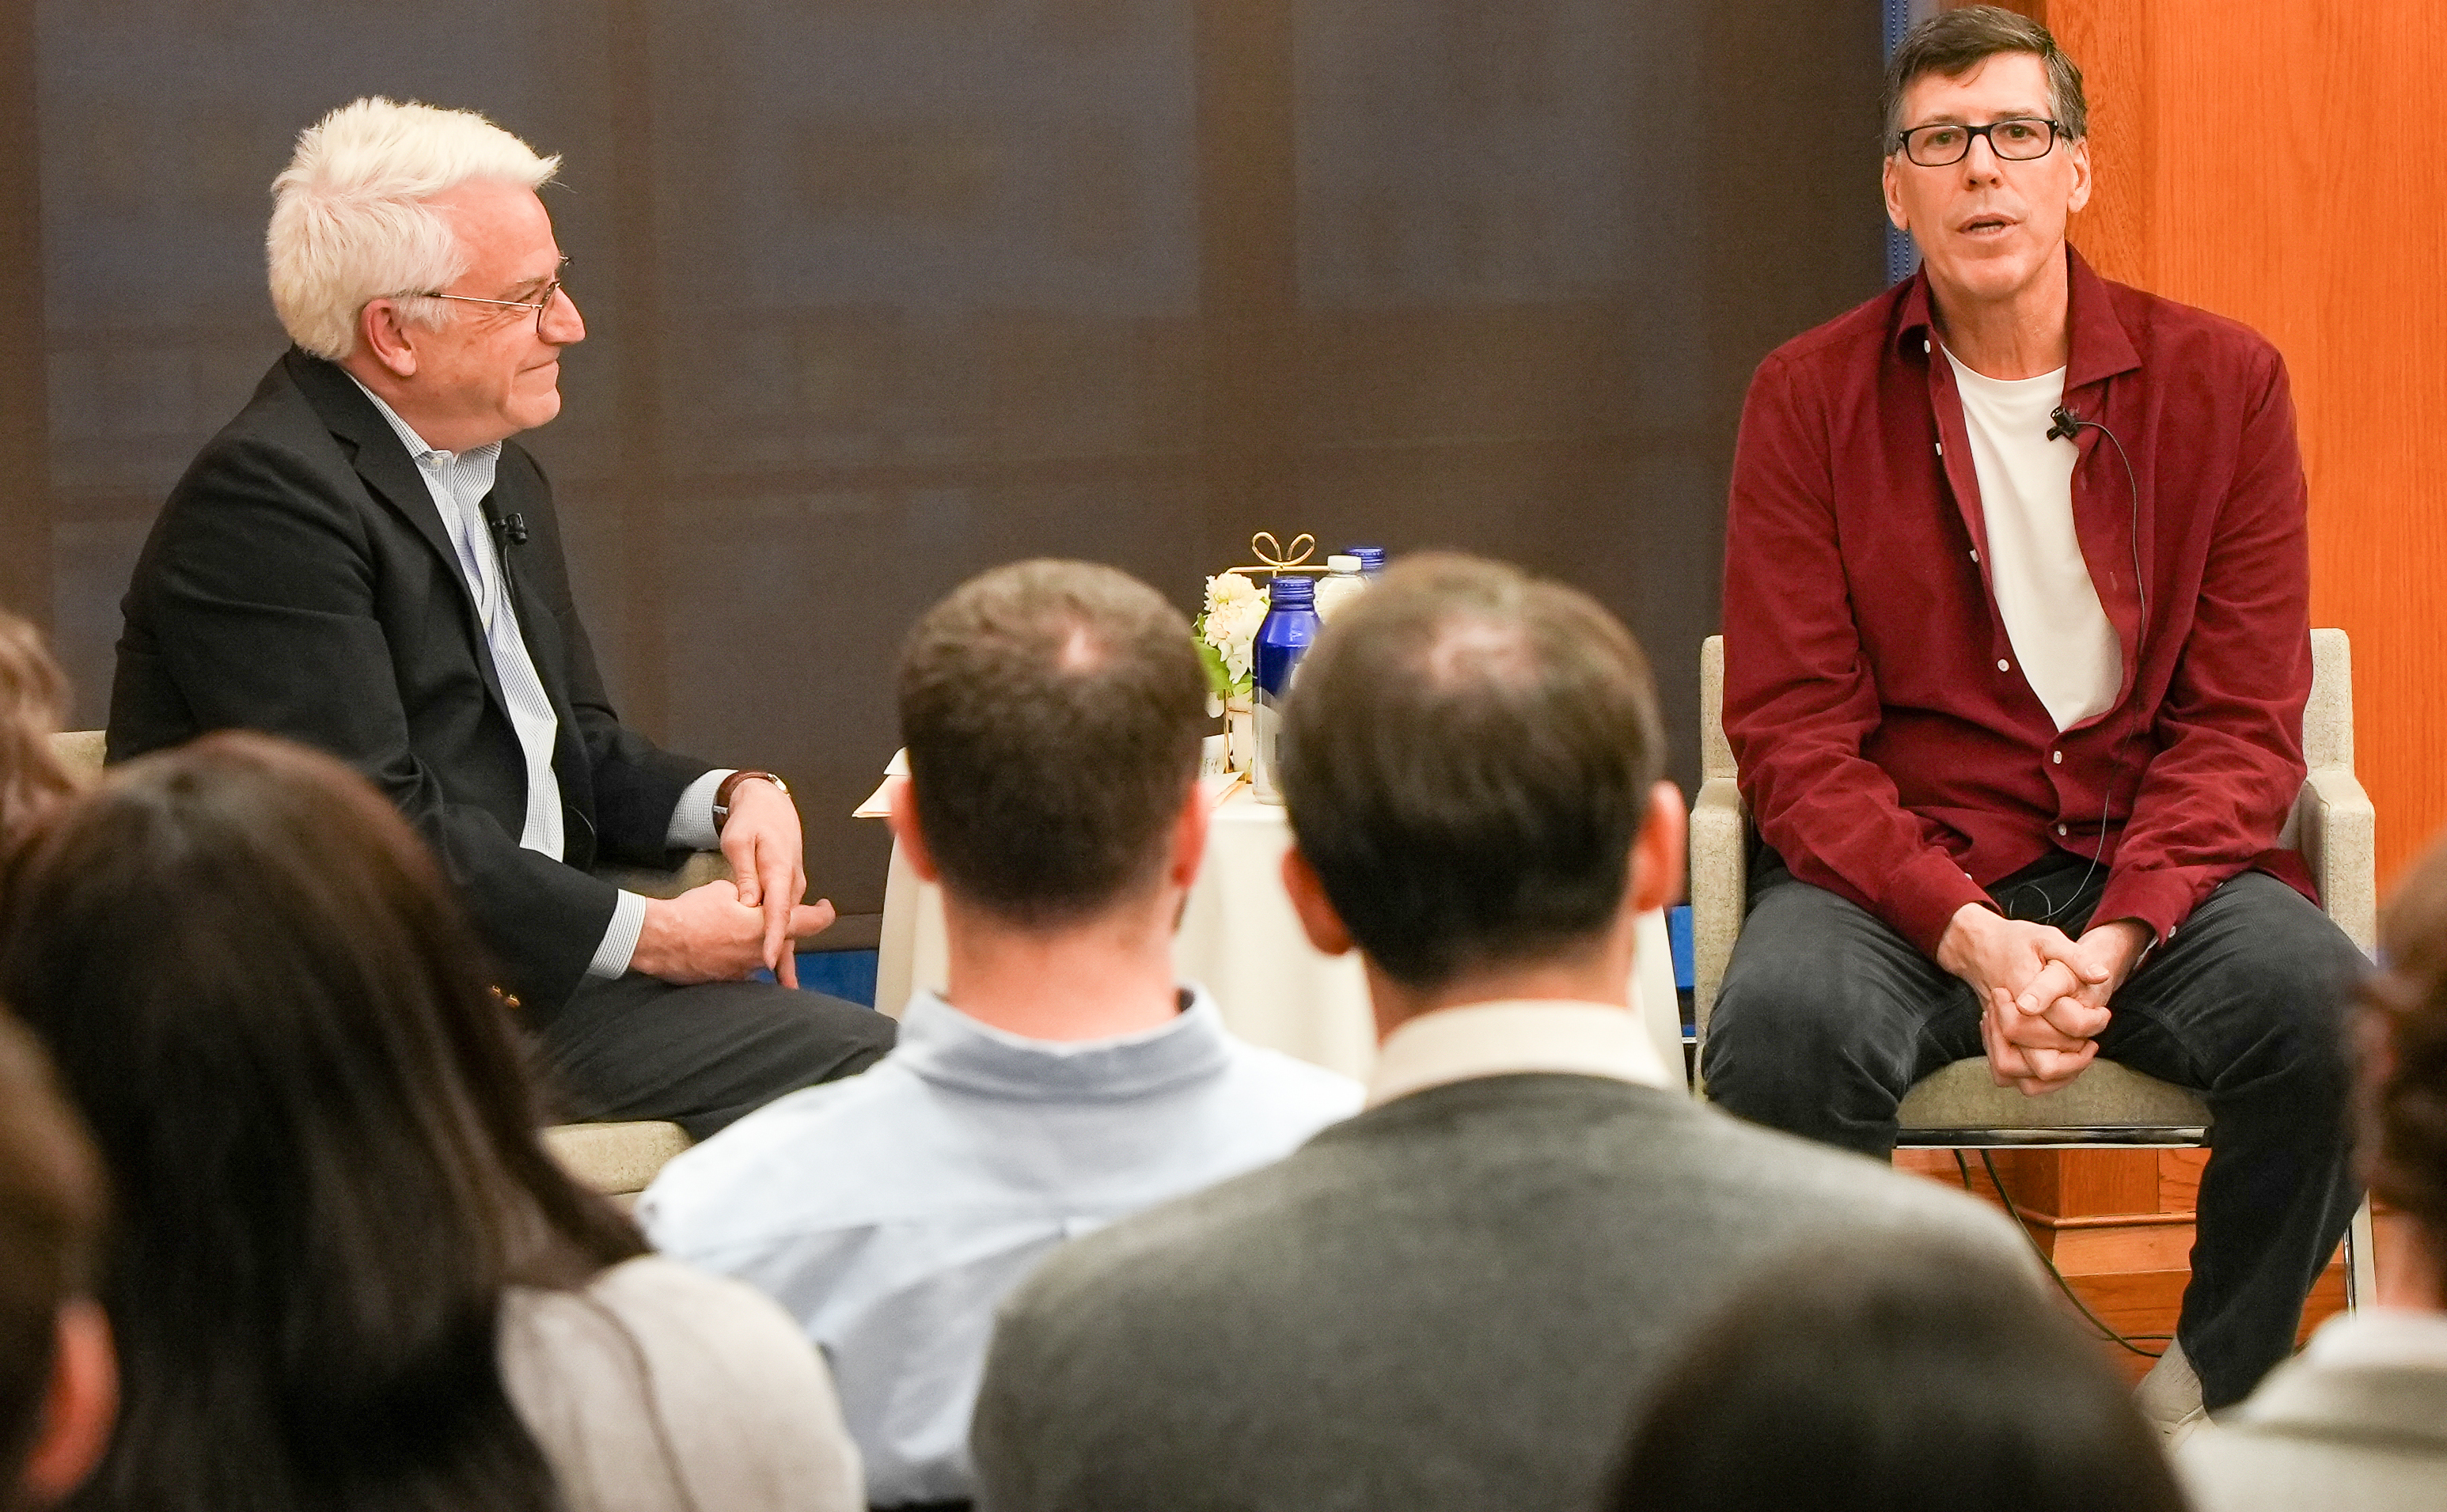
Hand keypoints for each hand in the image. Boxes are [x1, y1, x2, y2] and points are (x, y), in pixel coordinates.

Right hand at [631, 880, 836, 984]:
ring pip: (762, 954)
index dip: (825, 913)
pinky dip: (736, 955)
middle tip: (765, 914)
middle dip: (778, 926)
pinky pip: (742, 966)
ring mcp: (746, 969)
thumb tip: (753, 899)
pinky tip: (718, 944)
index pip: (812, 922)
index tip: (826, 907)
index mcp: (768, 925)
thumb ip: (749, 896)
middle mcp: (763, 952)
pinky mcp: (729, 980)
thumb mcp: (726, 891)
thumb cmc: (693, 911)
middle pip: (785, 939)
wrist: (662, 940)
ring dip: (756, 943)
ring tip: (729, 928)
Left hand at [717, 777, 808, 986]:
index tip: (771, 960)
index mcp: (780, 870)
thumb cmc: (752, 821)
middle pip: (791, 924)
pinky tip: (779, 959)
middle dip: (788, 956)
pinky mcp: (786, 888)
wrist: (770, 805)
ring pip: (790, 922)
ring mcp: (791, 886)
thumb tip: (750, 903)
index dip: (776, 937)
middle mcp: (791, 882)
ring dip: (787, 950)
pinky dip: (784, 936)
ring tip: (786, 983)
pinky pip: (785, 916)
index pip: (780, 909)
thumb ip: (745, 874)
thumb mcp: (739, 842)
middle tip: (787, 987)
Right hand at [1936, 905, 2092, 1095]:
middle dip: (2075, 1056)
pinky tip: (2054, 1060)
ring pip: (2021, 1074)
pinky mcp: (1993, 1040)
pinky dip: (2032, 1077)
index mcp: (2024, 992)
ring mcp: (1997, 1032)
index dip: (2092, 1023)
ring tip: (2074, 1055)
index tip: (2103, 1014)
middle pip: (2043, 1061)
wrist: (1977, 947)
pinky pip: (2006, 1074)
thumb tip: (2101, 975)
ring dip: (2054, 1073)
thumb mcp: (2048, 939)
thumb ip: (2075, 958)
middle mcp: (2007, 1018)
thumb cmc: (2015, 942)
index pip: (2065, 1024)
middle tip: (2091, 1040)